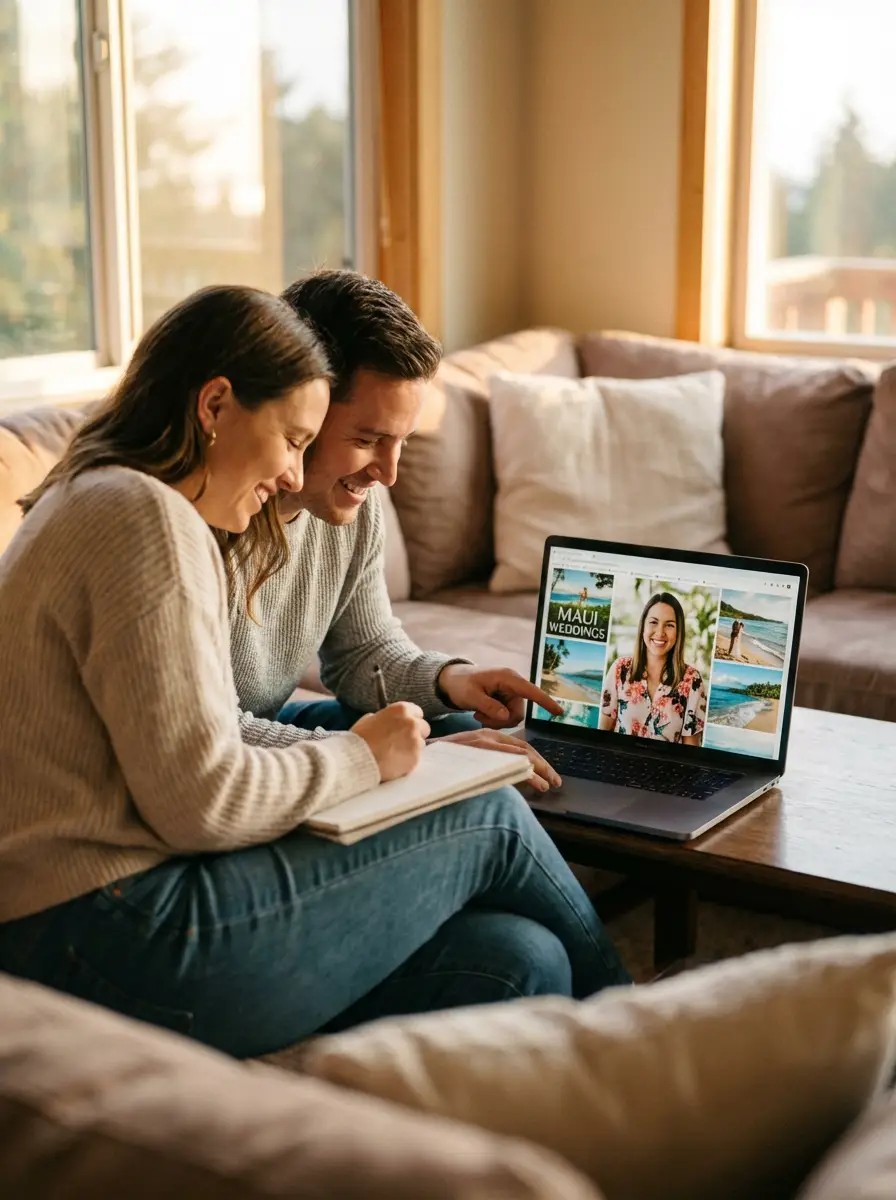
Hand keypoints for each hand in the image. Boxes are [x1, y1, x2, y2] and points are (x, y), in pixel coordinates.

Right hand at [352, 702, 429, 780]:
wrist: (358, 759)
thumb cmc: (360, 738)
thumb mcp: (370, 719)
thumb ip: (385, 717)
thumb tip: (389, 721)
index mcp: (401, 710)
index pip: (417, 711)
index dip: (410, 720)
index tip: (404, 726)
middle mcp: (412, 723)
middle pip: (423, 727)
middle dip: (415, 733)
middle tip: (402, 741)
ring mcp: (416, 741)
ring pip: (421, 744)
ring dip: (412, 747)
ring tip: (396, 754)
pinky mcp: (416, 758)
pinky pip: (416, 758)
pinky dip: (408, 761)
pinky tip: (395, 762)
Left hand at [436, 665, 562, 728]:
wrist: (451, 681)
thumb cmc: (460, 683)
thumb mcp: (471, 695)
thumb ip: (489, 706)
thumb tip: (506, 716)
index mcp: (507, 678)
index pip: (531, 691)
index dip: (545, 702)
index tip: (559, 712)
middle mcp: (512, 685)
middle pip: (518, 712)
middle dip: (501, 720)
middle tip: (480, 717)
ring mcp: (509, 694)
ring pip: (512, 718)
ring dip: (496, 721)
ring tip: (478, 714)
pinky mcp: (504, 701)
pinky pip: (506, 718)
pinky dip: (494, 720)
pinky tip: (481, 714)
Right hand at [438, 729, 562, 793]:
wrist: (417, 756)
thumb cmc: (442, 762)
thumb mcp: (469, 760)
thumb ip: (487, 766)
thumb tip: (507, 781)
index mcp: (486, 737)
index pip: (518, 747)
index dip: (535, 761)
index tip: (548, 775)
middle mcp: (487, 737)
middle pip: (524, 749)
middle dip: (543, 766)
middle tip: (556, 781)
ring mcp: (483, 743)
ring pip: (519, 754)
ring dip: (538, 769)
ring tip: (549, 784)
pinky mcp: (479, 751)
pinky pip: (507, 761)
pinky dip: (524, 771)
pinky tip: (534, 781)